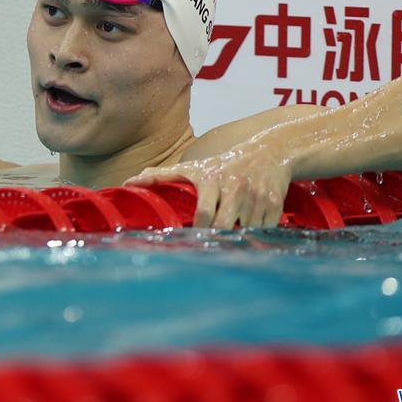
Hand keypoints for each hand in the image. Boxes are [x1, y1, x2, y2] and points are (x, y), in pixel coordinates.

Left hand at [123, 143, 292, 228]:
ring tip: (228, 242)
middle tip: (208, 250)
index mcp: (212, 179)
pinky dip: (255, 237)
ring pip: (244, 232)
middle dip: (216, 240)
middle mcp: (235, 187)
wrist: (268, 152)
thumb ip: (160, 175)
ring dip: (236, 240)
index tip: (191, 241)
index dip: (197, 231)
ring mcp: (256, 197)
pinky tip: (248, 232)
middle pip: (223, 226)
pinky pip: (263, 230)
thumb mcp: (192, 167)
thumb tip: (127, 182)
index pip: (203, 214)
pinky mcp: (274, 204)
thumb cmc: (221, 164)